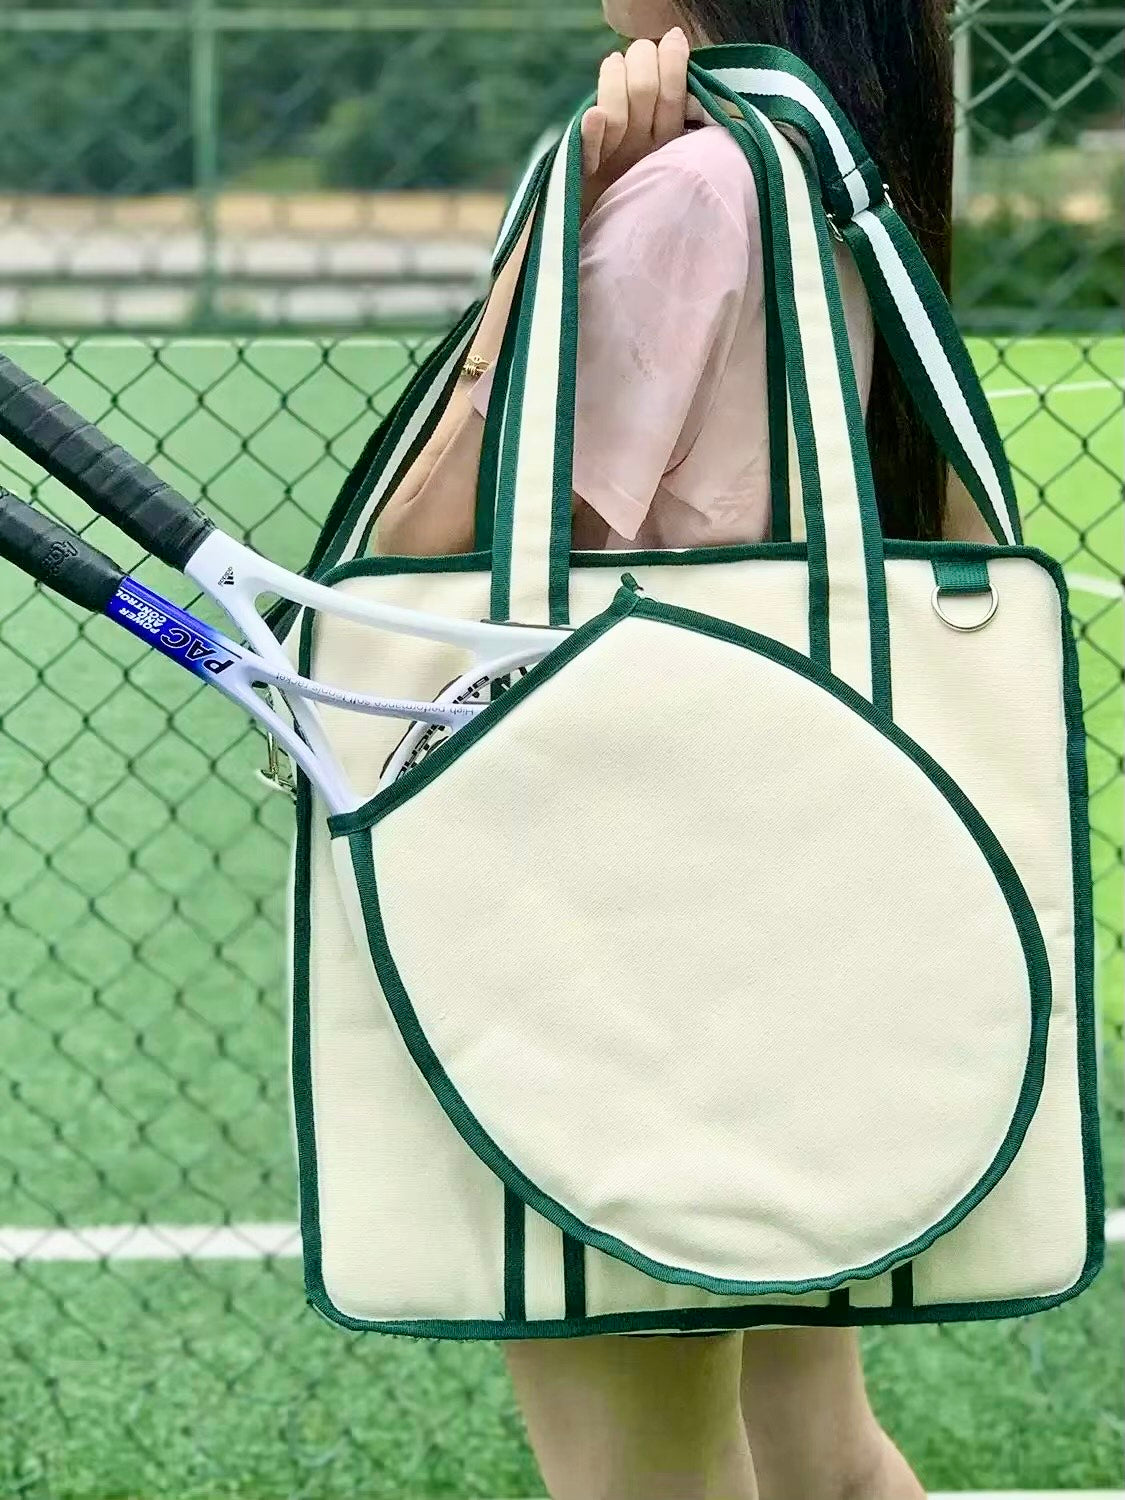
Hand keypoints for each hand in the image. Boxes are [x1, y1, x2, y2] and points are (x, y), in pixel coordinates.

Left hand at [580, 30, 708, 219]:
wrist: (591, 228)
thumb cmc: (625, 174)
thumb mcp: (650, 140)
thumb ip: (662, 102)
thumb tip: (674, 44)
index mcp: (666, 147)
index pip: (674, 100)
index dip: (674, 65)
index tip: (672, 38)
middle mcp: (642, 154)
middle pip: (645, 95)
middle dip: (642, 61)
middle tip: (636, 53)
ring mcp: (613, 165)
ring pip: (618, 113)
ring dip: (615, 78)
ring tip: (613, 65)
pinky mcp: (582, 175)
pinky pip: (588, 151)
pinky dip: (592, 132)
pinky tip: (594, 114)